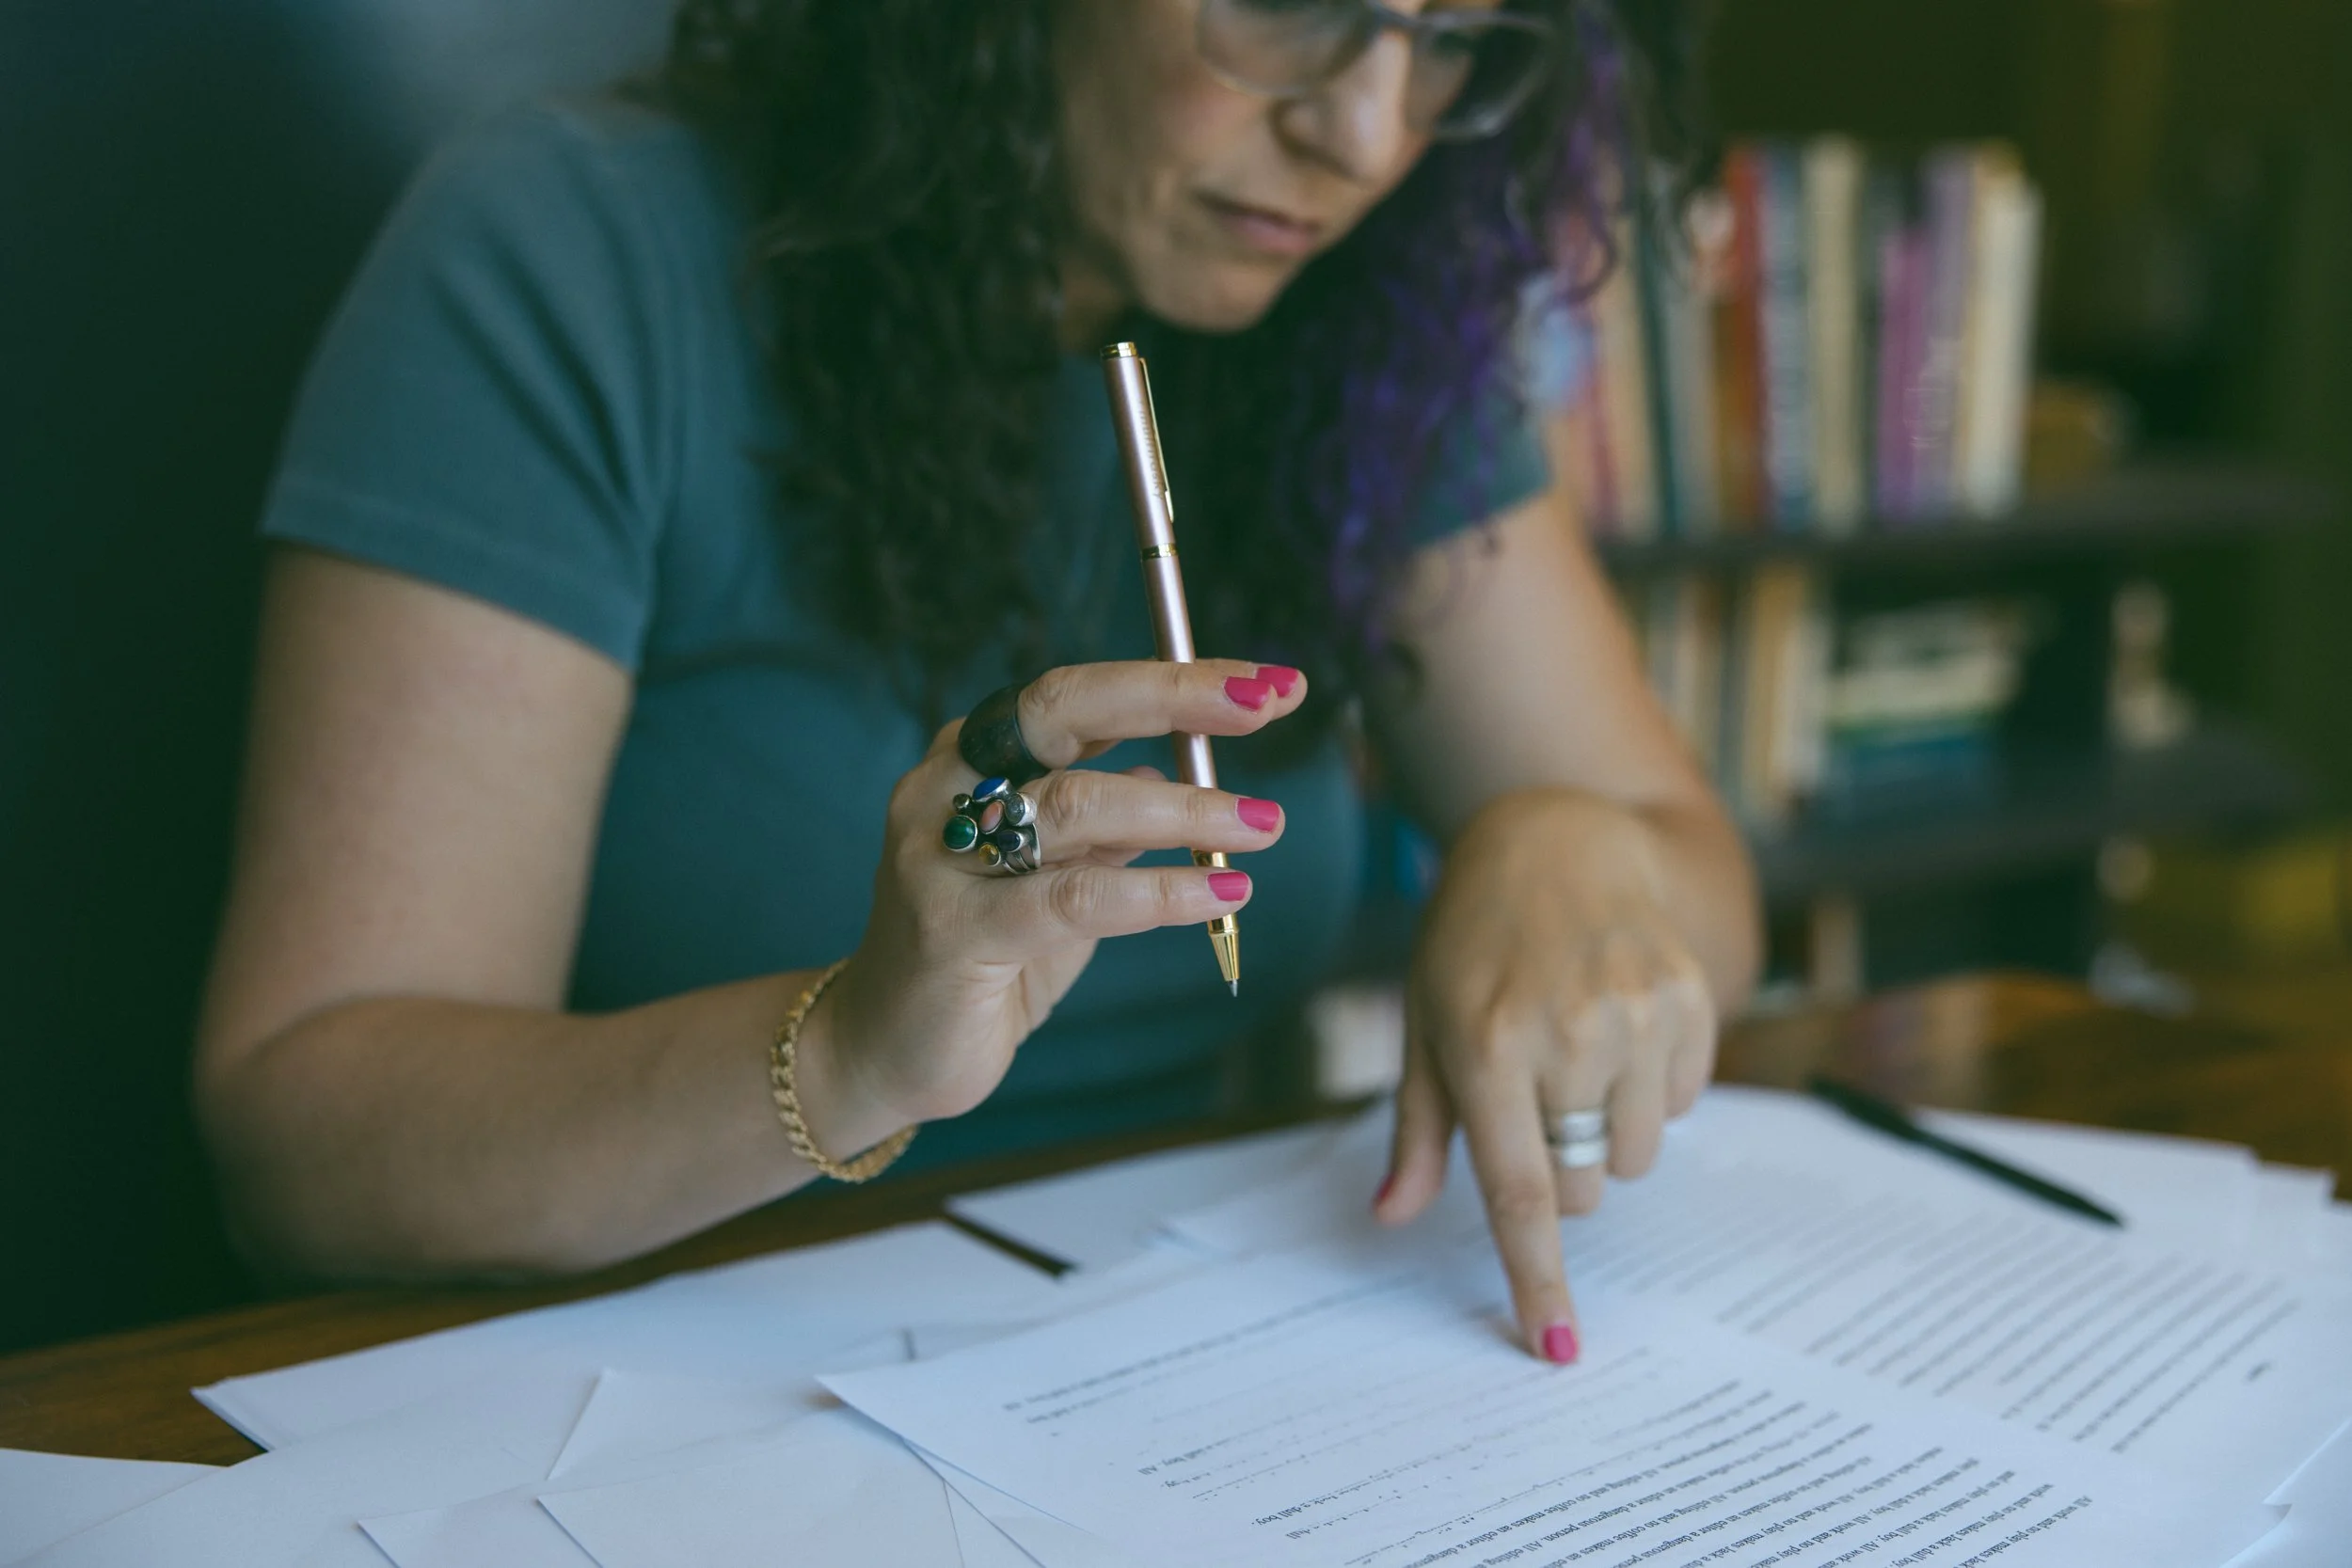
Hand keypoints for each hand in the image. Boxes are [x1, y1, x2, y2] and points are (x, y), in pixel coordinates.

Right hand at [807, 660, 1305, 1154]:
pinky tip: (1222, 893)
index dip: (1176, 680)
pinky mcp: (951, 931)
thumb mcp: (1058, 877)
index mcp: (973, 756)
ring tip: (1262, 824)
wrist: (885, 1051)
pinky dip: (1157, 893)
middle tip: (1264, 703)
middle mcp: (945, 786)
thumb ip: (1105, 825)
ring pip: (1077, 805)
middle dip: (1174, 697)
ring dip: (1184, 808)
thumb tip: (1176, 770)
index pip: (1080, 693)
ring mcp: (939, 855)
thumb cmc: (984, 956)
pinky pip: (1074, 899)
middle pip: (1063, 708)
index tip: (1267, 683)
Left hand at [1373, 789, 1715, 1362]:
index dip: (1537, 1277)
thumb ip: (1418, 1130)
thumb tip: (1392, 1217)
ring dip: (1607, 1132)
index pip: (1521, 1192)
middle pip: (1583, 1188)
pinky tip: (1618, 1025)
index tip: (1556, 1346)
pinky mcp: (1691, 1000)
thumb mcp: (1424, 1025)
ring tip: (1576, 1053)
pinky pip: (1684, 1106)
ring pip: (1636, 1156)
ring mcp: (1638, 1015)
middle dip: (1558, 1168)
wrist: (1557, 839)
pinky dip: (1652, 1090)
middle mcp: (1568, 1035)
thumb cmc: (1471, 944)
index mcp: (1487, 1047)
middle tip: (1535, 1100)